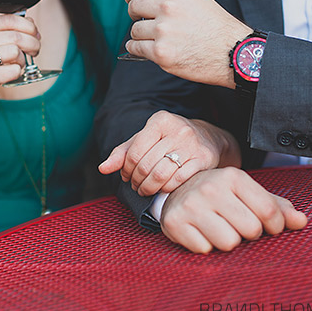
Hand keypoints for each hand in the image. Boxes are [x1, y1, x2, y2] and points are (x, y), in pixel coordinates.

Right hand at [0, 15, 39, 109]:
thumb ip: (9, 30)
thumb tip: (31, 23)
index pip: (10, 19)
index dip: (30, 27)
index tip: (35, 35)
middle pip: (16, 36)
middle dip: (33, 44)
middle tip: (33, 51)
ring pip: (15, 52)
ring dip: (23, 59)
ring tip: (16, 64)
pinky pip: (13, 70)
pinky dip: (17, 72)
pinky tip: (9, 73)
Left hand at [98, 111, 241, 195]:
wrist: (208, 138)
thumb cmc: (170, 139)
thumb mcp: (146, 139)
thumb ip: (123, 152)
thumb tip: (103, 168)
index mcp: (161, 120)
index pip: (134, 152)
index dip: (125, 169)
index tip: (126, 176)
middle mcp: (178, 130)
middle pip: (145, 165)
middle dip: (136, 181)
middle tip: (136, 186)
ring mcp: (192, 144)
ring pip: (160, 174)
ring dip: (148, 188)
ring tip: (145, 190)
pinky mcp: (204, 159)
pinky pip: (178, 180)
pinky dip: (166, 189)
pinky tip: (163, 189)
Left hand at [123, 0, 251, 87]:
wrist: (233, 53)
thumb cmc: (219, 29)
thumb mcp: (198, 0)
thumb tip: (148, 1)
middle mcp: (169, 8)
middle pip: (134, 7)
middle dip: (135, 14)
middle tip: (143, 21)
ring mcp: (163, 31)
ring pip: (134, 29)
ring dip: (140, 35)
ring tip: (156, 39)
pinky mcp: (160, 52)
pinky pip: (135, 47)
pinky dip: (138, 49)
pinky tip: (149, 49)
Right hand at [159, 167, 307, 252]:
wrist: (178, 190)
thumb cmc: (222, 194)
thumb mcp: (249, 193)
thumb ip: (277, 207)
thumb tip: (302, 221)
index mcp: (234, 177)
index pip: (268, 210)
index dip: (276, 225)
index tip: (272, 227)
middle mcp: (211, 188)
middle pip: (250, 229)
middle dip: (250, 233)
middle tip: (240, 225)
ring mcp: (191, 206)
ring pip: (228, 243)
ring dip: (229, 241)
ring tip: (221, 228)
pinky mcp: (174, 223)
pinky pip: (205, 250)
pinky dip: (207, 246)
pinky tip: (203, 232)